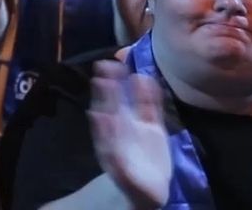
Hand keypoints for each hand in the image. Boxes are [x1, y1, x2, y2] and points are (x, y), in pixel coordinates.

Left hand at [88, 61, 171, 208]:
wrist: (147, 188)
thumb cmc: (129, 181)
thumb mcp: (122, 174)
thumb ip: (115, 157)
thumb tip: (105, 134)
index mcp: (110, 138)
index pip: (104, 114)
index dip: (102, 99)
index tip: (98, 81)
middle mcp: (122, 127)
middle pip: (115, 102)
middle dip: (110, 84)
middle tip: (104, 63)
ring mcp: (137, 126)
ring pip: (132, 101)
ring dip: (128, 84)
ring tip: (124, 65)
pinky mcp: (153, 128)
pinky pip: (150, 108)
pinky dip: (149, 95)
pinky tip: (147, 78)